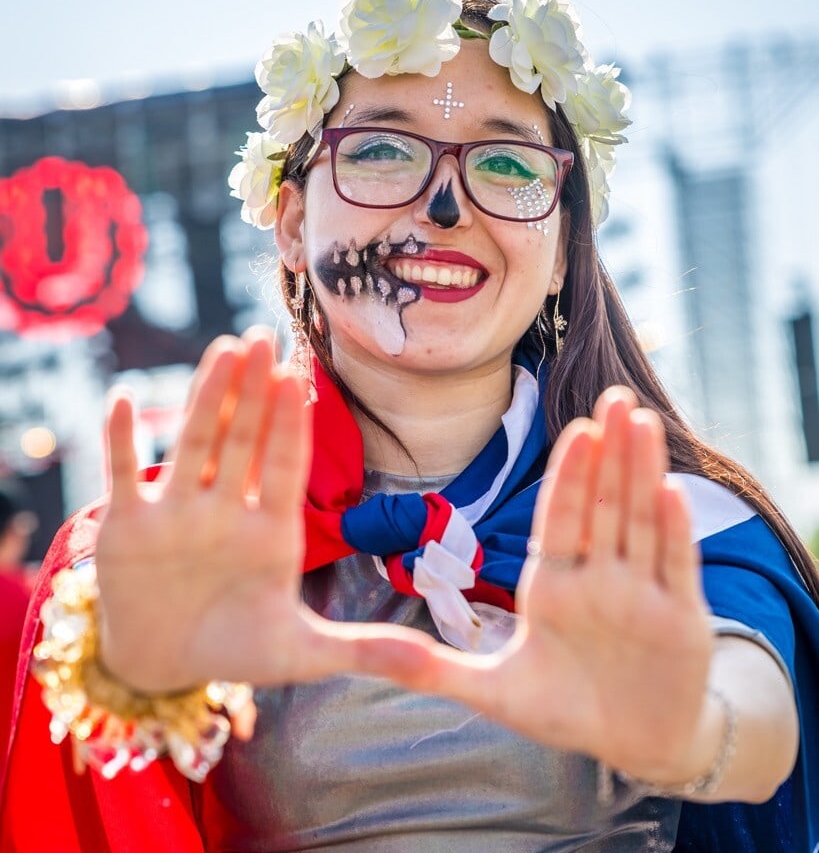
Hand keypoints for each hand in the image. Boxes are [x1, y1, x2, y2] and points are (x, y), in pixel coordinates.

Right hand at [96, 330, 374, 693]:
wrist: (163, 664)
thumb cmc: (238, 649)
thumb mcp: (303, 653)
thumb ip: (364, 650)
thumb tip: (435, 662)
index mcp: (272, 530)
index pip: (285, 467)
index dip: (291, 425)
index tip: (298, 378)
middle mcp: (227, 509)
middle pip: (244, 440)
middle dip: (254, 392)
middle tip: (263, 338)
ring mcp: (177, 512)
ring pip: (194, 444)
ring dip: (206, 398)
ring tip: (221, 351)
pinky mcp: (127, 526)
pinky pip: (124, 474)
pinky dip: (122, 440)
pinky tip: (125, 400)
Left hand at [354, 388, 713, 781]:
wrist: (635, 745)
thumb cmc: (562, 710)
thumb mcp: (494, 691)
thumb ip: (432, 668)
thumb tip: (361, 650)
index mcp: (552, 585)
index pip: (558, 520)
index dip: (567, 476)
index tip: (574, 429)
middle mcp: (598, 578)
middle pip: (604, 505)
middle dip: (611, 453)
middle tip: (616, 397)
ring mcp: (640, 594)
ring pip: (641, 521)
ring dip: (642, 473)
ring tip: (643, 423)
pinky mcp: (681, 619)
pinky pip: (675, 567)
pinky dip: (674, 532)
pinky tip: (670, 491)